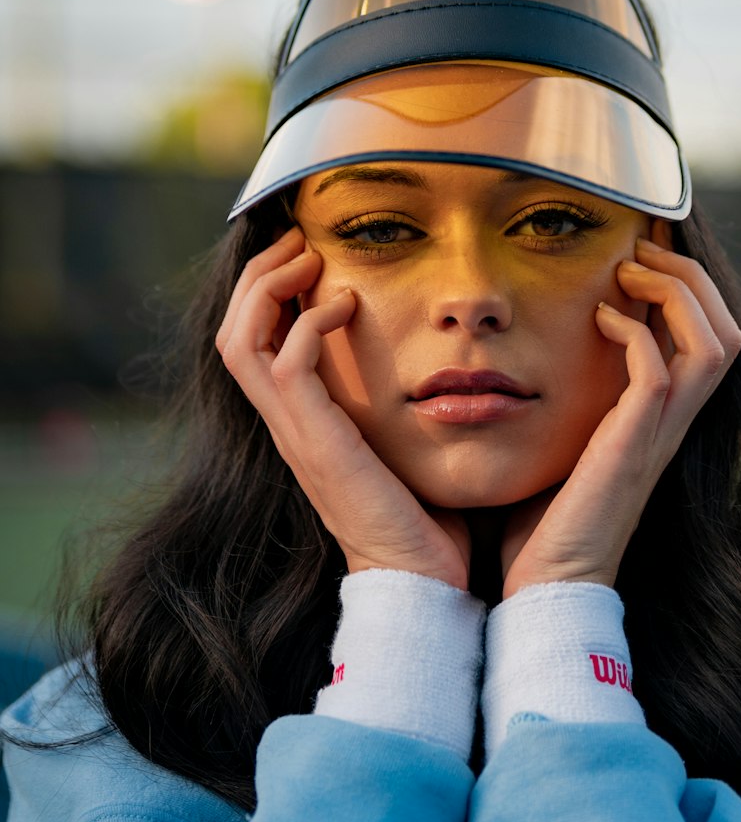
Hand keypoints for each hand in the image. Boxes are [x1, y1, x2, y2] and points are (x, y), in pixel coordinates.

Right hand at [215, 228, 471, 588]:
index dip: (268, 293)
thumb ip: (395, 406)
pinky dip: (307, 323)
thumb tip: (429, 368)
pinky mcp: (316, 442)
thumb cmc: (424, 520)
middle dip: (259, 276)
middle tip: (301, 241)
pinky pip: (285, 363)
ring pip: (239, 341)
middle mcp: (287, 426)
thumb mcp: (403, 447)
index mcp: (302, 424)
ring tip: (309, 257)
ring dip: (269, 288)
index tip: (311, 257)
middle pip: (231, 332)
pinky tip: (346, 307)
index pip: (253, 345)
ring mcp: (295, 434)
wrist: (422, 580)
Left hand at [500, 221, 740, 597]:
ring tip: (629, 271)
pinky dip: (636, 332)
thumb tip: (534, 361)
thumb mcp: (563, 446)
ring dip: (678, 294)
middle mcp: (671, 426)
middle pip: (726, 333)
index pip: (707, 342)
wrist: (545, 586)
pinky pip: (659, 373)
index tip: (639, 258)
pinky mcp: (633, 447)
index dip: (689, 292)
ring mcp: (658, 436)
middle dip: (692, 279)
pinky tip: (598, 320)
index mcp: (659, 422)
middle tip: (640, 253)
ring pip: (713, 346)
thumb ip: (570, 404)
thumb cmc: (542, 525)